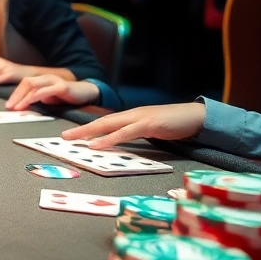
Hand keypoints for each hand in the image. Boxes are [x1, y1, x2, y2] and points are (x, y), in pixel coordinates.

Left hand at [6, 75, 100, 110]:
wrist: (87, 92)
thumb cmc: (67, 96)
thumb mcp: (49, 99)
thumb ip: (37, 100)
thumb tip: (22, 105)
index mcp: (41, 80)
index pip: (23, 84)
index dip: (14, 94)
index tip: (7, 105)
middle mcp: (46, 78)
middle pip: (25, 83)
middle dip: (15, 95)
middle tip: (8, 107)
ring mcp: (54, 81)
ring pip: (32, 85)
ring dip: (22, 97)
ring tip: (16, 107)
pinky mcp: (62, 87)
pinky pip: (46, 90)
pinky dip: (36, 96)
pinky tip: (30, 102)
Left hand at [61, 103, 206, 149]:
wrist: (197, 115)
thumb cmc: (175, 123)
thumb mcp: (151, 129)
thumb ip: (136, 133)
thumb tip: (122, 142)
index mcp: (131, 117)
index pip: (104, 122)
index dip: (87, 128)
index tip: (71, 135)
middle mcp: (132, 115)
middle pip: (101, 122)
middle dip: (80, 129)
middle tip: (62, 137)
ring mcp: (140, 118)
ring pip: (109, 125)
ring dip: (89, 132)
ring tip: (72, 139)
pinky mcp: (150, 124)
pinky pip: (126, 132)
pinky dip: (110, 138)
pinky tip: (97, 144)